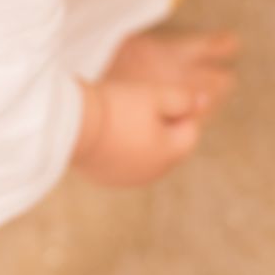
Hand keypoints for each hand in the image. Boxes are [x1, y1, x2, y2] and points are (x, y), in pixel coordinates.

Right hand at [71, 30, 239, 187]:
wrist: (70, 124)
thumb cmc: (116, 107)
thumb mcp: (154, 95)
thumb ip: (184, 99)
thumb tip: (204, 101)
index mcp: (169, 155)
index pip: (190, 131)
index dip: (177, 109)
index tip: (152, 97)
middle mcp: (152, 174)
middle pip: (167, 144)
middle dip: (159, 124)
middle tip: (133, 104)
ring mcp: (126, 179)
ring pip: (144, 153)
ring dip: (138, 136)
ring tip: (115, 116)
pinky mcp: (104, 178)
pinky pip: (121, 160)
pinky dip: (118, 147)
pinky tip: (102, 131)